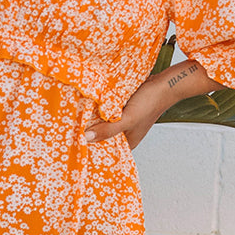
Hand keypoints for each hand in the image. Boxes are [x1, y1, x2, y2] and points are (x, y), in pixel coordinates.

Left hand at [83, 58, 217, 148]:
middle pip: (103, 137)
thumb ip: (108, 129)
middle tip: (69, 134)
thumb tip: (85, 138)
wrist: (166, 82)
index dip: (92, 150)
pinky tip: (87, 108)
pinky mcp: (123, 109)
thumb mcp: (127, 118)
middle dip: (90, 135)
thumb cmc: (150, 102)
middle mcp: (126, 133)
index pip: (106, 151)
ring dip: (93, 122)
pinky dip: (99, 112)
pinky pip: (107, 113)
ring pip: (104, 124)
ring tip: (74, 121)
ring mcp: (124, 121)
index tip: (74, 148)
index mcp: (129, 142)